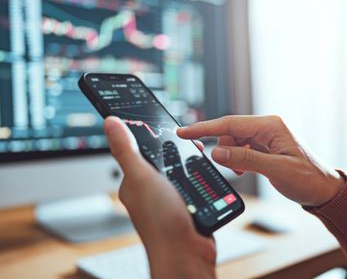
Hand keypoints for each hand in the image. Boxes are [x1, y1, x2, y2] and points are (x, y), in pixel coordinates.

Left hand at [103, 116, 215, 278]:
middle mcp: (150, 190)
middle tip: (188, 143)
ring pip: (180, 170)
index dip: (149, 135)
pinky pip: (193, 184)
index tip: (161, 124)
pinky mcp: (186, 205)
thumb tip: (110, 122)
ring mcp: (169, 198)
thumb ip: (127, 149)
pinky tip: (205, 174)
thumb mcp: (141, 177)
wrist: (187, 255)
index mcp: (134, 182)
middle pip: (162, 159)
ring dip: (190, 162)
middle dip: (175, 149)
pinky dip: (200, 177)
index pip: (138, 151)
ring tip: (199, 156)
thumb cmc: (160, 222)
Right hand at [177, 115, 343, 206]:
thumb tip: (217, 152)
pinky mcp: (264, 147)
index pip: (230, 123)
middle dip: (222, 148)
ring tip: (240, 171)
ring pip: (234, 141)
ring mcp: (265, 137)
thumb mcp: (276, 170)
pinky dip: (236, 159)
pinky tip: (243, 169)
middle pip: (230, 131)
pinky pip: (241, 149)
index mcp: (271, 126)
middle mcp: (267, 127)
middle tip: (222, 165)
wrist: (323, 190)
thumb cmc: (307, 179)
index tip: (184, 132)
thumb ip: (245, 159)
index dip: (205, 128)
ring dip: (231, 156)